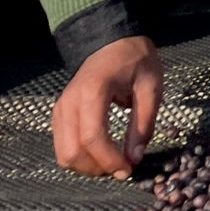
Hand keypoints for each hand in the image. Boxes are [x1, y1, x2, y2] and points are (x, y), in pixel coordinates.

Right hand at [52, 35, 160, 177]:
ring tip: (112, 162)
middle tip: (122, 168)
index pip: (92, 137)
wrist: (112, 41)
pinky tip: (100, 153)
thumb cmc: (135, 60)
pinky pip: (62, 146)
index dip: (109, 160)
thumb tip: (135, 157)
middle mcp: (69, 103)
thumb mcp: (151, 86)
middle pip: (72, 151)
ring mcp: (60, 109)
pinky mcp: (58, 115)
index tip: (128, 168)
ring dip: (87, 166)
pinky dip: (79, 157)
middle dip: (97, 167)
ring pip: (63, 154)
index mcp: (93, 92)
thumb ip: (144, 123)